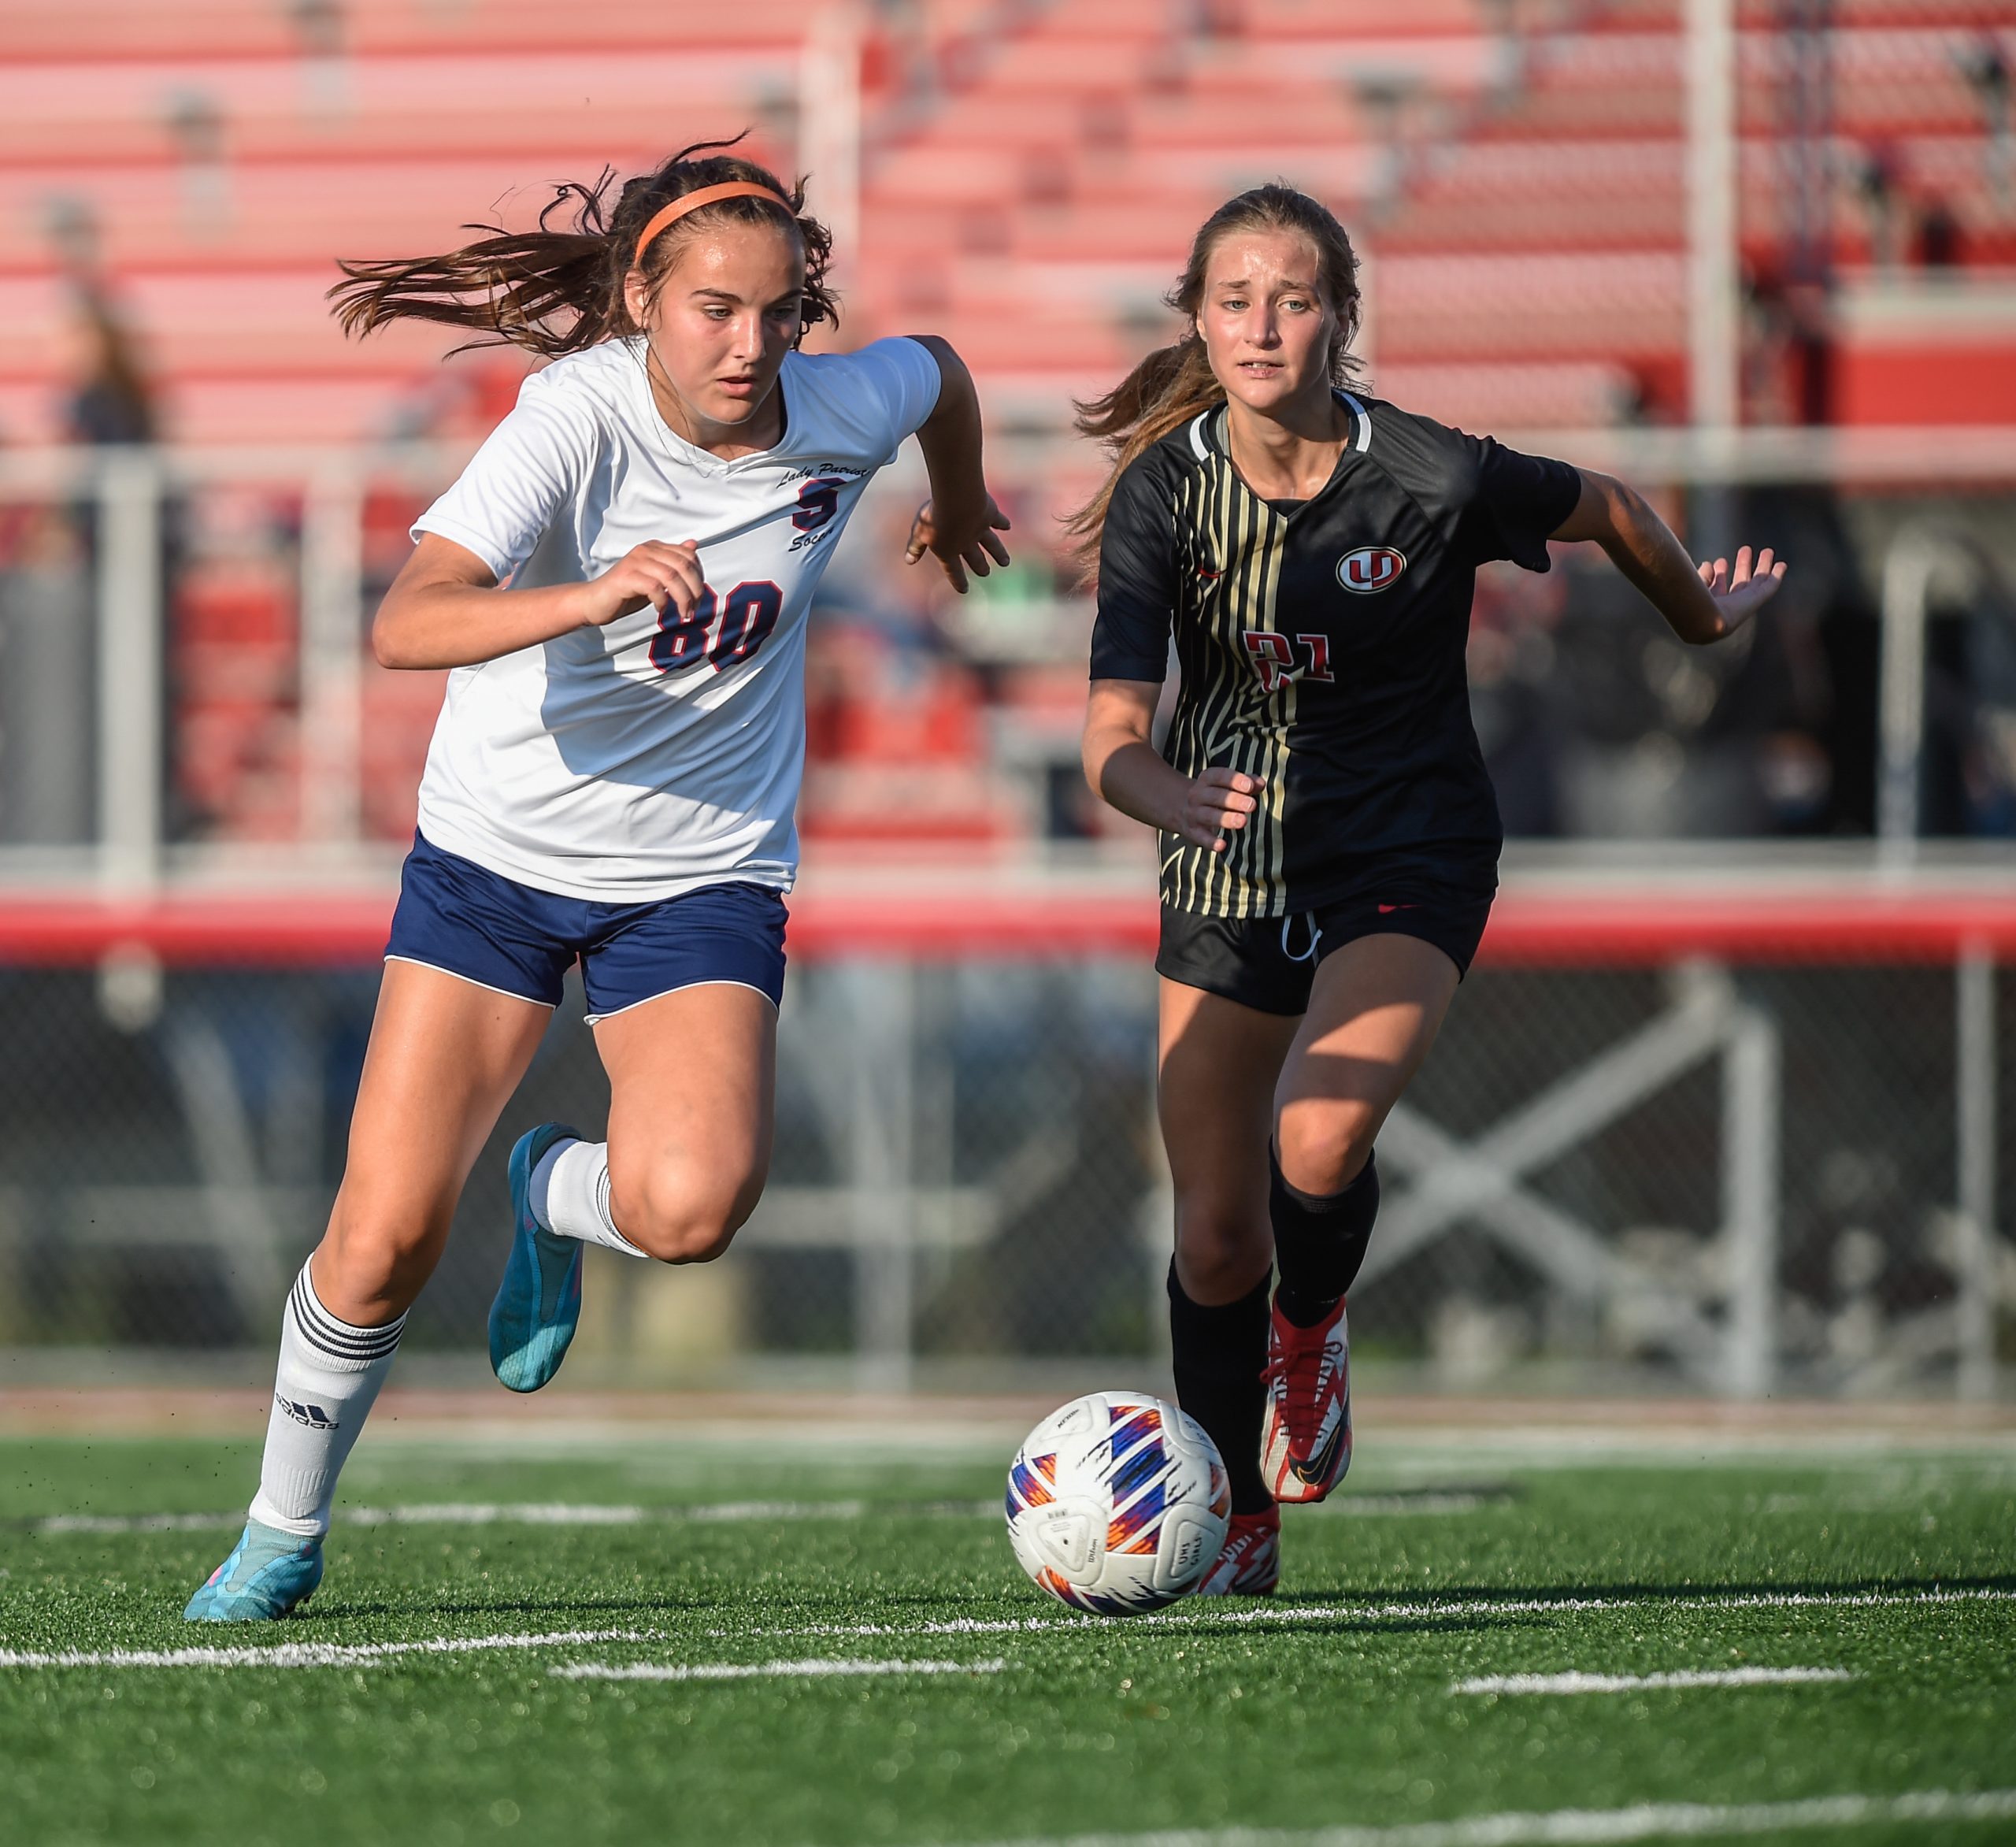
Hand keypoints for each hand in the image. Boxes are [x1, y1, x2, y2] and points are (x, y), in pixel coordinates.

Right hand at [577, 540, 705, 626]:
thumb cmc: (626, 592)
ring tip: (683, 613)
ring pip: (671, 576)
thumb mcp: (656, 578)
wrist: (595, 602)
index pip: (688, 555)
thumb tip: (693, 545)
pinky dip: (663, 600)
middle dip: (694, 590)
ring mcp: (635, 562)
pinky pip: (654, 586)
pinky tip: (661, 609)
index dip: (699, 577)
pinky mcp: (626, 577)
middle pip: (683, 565)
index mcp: (654, 548)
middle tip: (693, 609)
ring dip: (682, 598)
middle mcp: (646, 550)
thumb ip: (674, 564)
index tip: (698, 597)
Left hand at [904, 493, 1011, 593]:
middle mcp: (967, 543)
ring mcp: (980, 530)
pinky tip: (1007, 526)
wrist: (957, 501)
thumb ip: (915, 547)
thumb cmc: (934, 518)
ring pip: (992, 545)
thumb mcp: (920, 532)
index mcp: (949, 551)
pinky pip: (997, 520)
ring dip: (998, 553)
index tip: (964, 590)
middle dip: (980, 567)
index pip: (953, 570)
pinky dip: (1002, 523)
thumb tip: (909, 561)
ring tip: (1005, 562)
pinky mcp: (989, 515)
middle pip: (975, 559)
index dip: (957, 580)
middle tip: (985, 573)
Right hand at [1174, 767, 1263, 851]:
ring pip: (1208, 816)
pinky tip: (1222, 845)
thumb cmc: (1214, 794)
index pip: (1219, 776)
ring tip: (1243, 821)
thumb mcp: (1227, 784)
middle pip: (1215, 796)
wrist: (1181, 807)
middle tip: (1251, 805)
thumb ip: (1247, 782)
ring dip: (1225, 819)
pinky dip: (1210, 842)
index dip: (1234, 780)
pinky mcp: (1192, 832)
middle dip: (1233, 800)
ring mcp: (1193, 814)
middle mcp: (1197, 795)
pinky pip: (1201, 837)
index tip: (1250, 786)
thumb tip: (1261, 783)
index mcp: (1206, 779)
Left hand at [1697, 545, 1786, 637]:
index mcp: (1709, 606)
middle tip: (1745, 549)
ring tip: (1768, 550)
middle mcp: (1727, 608)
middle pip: (1738, 584)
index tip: (1719, 561)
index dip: (1719, 575)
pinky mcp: (1755, 601)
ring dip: (1762, 567)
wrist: (1699, 620)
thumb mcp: (1691, 585)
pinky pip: (1769, 588)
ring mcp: (1742, 605)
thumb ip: (1701, 576)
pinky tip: (1781, 565)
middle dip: (1742, 566)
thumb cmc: (1688, 603)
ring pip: (1756, 584)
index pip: (1717, 589)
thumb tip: (1708, 564)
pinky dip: (1776, 576)